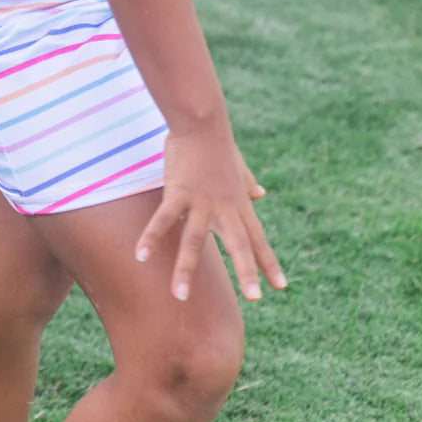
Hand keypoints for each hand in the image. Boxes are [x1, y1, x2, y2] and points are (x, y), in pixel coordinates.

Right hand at [134, 124, 286, 302]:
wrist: (202, 122)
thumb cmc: (219, 144)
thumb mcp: (238, 167)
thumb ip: (248, 183)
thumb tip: (261, 194)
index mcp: (240, 204)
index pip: (258, 239)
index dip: (268, 263)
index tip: (281, 287)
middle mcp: (224, 207)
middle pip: (238, 244)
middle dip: (246, 272)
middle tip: (254, 299)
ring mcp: (201, 202)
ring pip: (194, 241)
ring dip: (186, 270)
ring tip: (180, 297)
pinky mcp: (178, 192)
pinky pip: (164, 220)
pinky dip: (152, 237)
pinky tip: (141, 256)